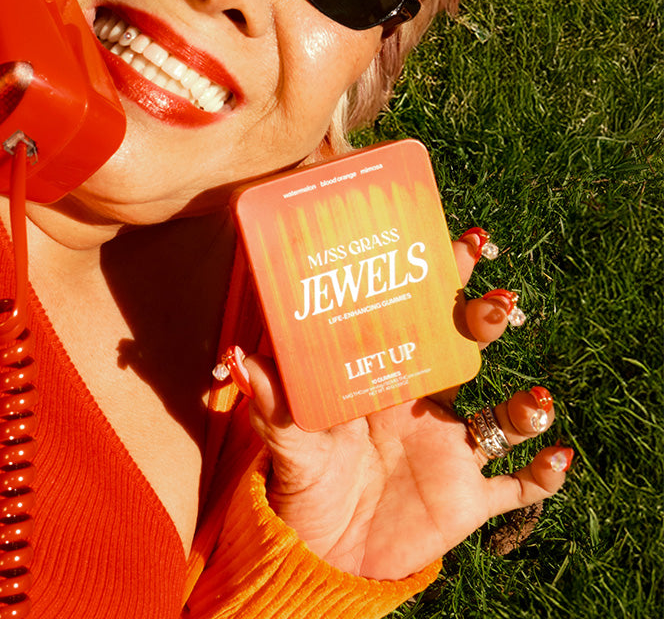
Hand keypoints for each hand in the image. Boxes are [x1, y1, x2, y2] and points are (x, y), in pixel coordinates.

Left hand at [235, 229, 569, 581]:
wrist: (325, 552)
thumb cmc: (305, 483)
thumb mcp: (284, 439)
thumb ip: (268, 400)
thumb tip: (236, 356)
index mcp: (381, 376)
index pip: (413, 315)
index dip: (438, 279)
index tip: (455, 240)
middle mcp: (422, 404)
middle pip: (464, 349)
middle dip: (482, 320)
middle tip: (495, 297)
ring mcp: (450, 450)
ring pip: (502, 417)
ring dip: (521, 406)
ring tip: (529, 400)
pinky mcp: (468, 499)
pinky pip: (516, 486)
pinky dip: (541, 475)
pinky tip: (556, 455)